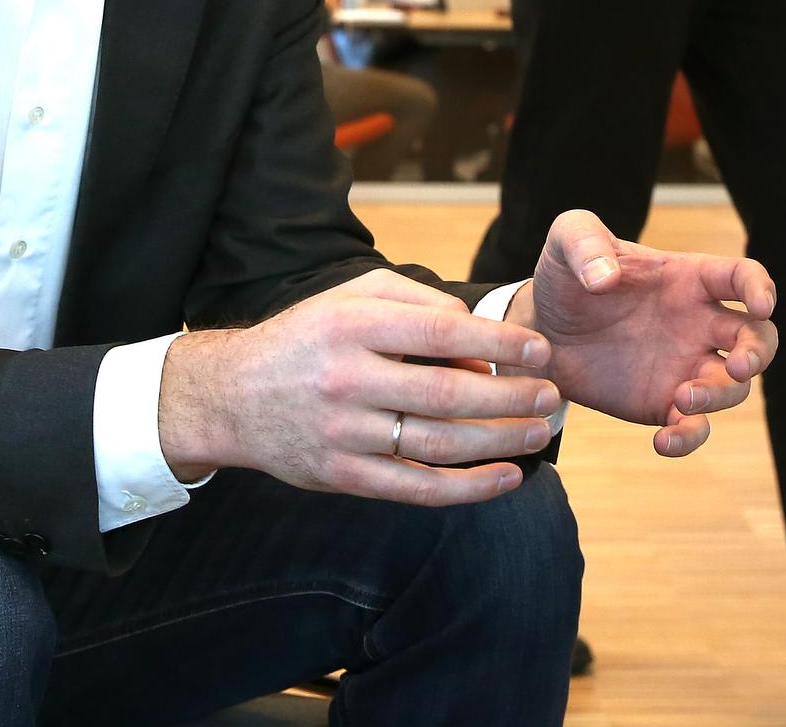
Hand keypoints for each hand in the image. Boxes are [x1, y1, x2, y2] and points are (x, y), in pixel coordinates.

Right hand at [158, 269, 561, 505]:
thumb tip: (479, 337)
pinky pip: (415, 488)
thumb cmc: (308, 338)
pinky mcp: (341, 476)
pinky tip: (505, 478)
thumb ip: (417, 302)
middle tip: (553, 395)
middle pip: (447, 393)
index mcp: (352, 326)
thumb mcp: (351, 297)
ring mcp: (342, 433)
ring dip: (499, 443)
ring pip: (437, 444)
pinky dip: (467, 488)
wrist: (232, 396)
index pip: (441, 333)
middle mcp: (346, 379)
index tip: (540, 350)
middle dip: (511, 397)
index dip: (499, 343)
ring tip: (540, 433)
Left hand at [511, 210, 777, 457]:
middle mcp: (698, 324)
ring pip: (733, 388)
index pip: (741, 277)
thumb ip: (584, 242)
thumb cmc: (565, 278)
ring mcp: (685, 367)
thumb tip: (604, 278)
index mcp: (688, 279)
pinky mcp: (663, 404)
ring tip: (683, 399)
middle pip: (757, 337)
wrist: (539, 332)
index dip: (760, 287)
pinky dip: (688, 438)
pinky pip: (693, 427)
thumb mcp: (567, 240)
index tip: (762, 304)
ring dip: (720, 396)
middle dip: (758, 353)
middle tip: (739, 367)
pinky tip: (662, 442)